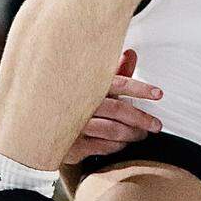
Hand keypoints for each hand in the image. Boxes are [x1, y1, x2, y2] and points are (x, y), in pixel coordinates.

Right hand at [63, 49, 163, 164]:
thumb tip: (131, 54)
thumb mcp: (94, 85)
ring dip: (131, 134)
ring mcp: (73, 125)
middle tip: (156, 125)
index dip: (140, 88)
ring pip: (112, 130)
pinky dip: (116, 146)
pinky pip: (102, 146)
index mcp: (89, 85)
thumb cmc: (76, 103)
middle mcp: (80, 104)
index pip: (119, 83)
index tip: (158, 94)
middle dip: (142, 118)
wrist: (41, 125)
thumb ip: (116, 72)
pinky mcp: (70, 145)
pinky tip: (122, 144)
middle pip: (119, 110)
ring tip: (141, 135)